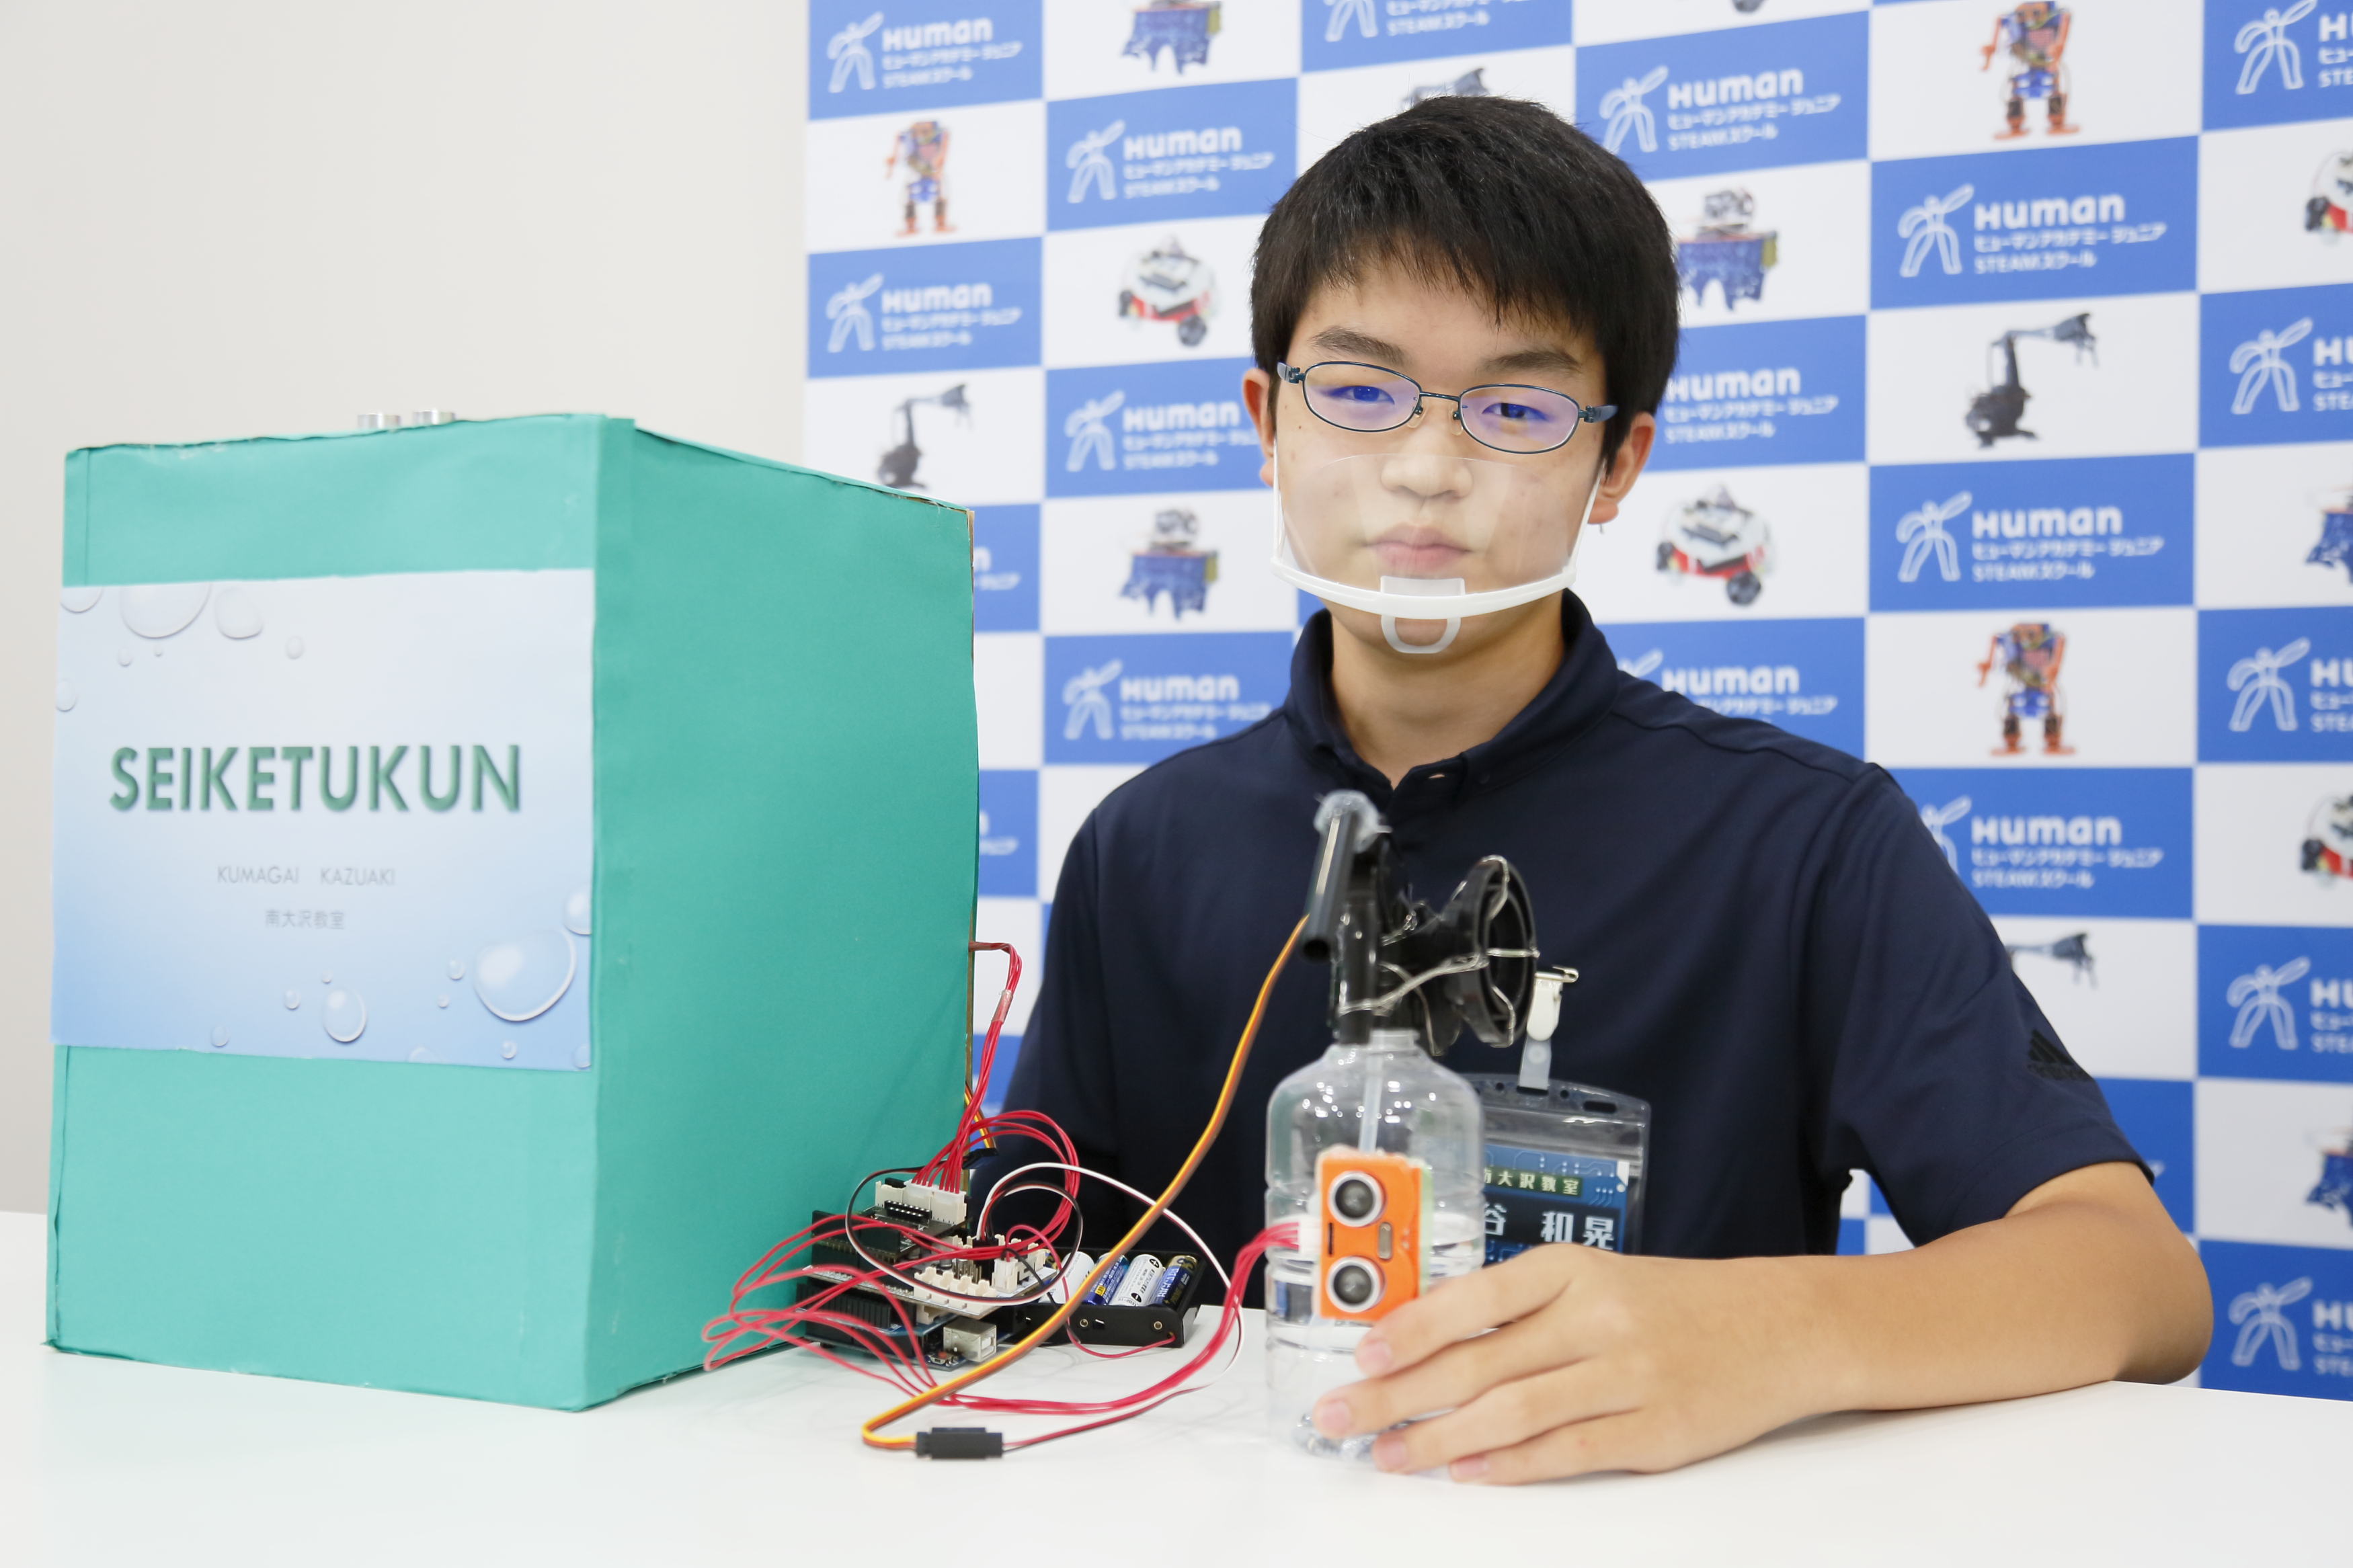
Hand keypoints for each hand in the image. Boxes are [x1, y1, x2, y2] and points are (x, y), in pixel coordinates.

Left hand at [1309, 1245, 1832, 1483]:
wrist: (1780, 1325)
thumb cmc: (1671, 1304)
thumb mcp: (1596, 1279)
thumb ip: (1521, 1306)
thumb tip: (1424, 1337)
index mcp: (1573, 1268)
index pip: (1473, 1296)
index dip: (1411, 1328)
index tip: (1361, 1353)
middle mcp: (1596, 1316)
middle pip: (1478, 1360)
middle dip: (1398, 1392)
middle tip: (1342, 1416)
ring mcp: (1628, 1375)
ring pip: (1512, 1410)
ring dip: (1440, 1438)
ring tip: (1390, 1455)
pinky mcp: (1656, 1431)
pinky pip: (1568, 1451)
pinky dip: (1511, 1466)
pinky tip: (1467, 1474)